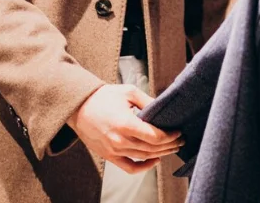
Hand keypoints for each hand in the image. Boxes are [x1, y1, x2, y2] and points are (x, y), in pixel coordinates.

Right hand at [67, 84, 182, 173]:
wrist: (79, 107)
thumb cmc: (103, 97)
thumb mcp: (128, 92)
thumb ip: (147, 101)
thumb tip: (163, 109)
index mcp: (125, 123)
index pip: (154, 136)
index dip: (170, 136)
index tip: (178, 132)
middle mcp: (120, 140)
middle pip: (152, 148)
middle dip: (170, 145)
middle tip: (180, 140)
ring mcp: (114, 150)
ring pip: (144, 157)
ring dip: (161, 154)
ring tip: (171, 147)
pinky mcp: (109, 156)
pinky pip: (130, 168)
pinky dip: (144, 167)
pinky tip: (155, 160)